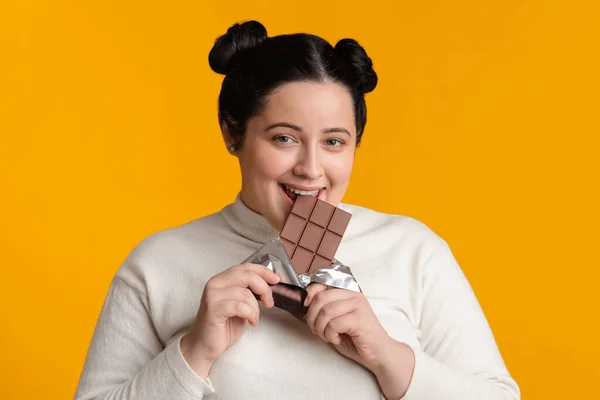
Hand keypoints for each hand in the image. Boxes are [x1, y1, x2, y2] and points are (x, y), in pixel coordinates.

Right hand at [181, 263, 279, 377]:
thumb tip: (275, 277)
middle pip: (247, 275)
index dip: (263, 271)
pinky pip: (239, 306)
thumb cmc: (224, 326)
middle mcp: (215, 283)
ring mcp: (212, 295)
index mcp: (222, 279)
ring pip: (245, 293)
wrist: (205, 346)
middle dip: (264, 288)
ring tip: (254, 318)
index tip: (276, 280)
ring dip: (255, 308)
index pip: (245, 267)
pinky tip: (250, 321)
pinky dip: (250, 314)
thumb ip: (254, 291)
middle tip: (269, 302)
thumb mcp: (243, 304)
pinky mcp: (213, 308)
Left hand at [304, 284, 390, 369]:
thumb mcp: (337, 319)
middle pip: (321, 298)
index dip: (309, 294)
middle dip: (312, 317)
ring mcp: (358, 306)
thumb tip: (305, 304)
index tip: (305, 307)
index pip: (322, 284)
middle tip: (315, 329)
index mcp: (348, 292)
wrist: (379, 353)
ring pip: (326, 311)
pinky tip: (337, 339)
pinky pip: (334, 324)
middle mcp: (354, 295)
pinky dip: (330, 335)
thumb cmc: (357, 338)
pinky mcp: (359, 319)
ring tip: (327, 336)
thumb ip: (324, 309)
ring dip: (321, 328)